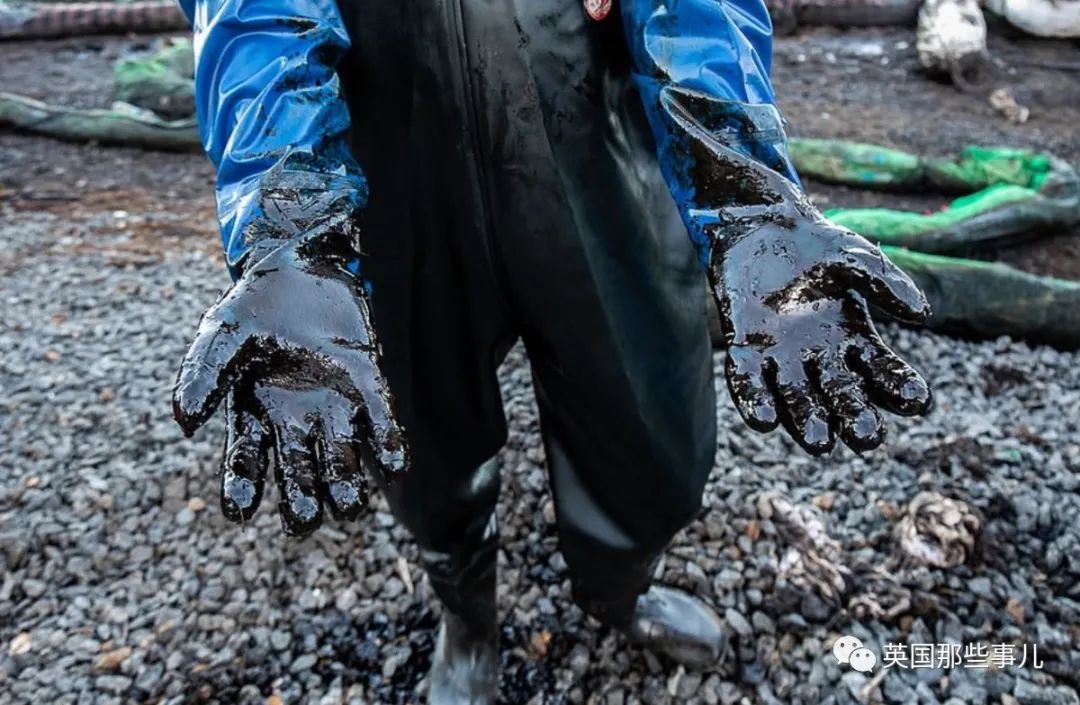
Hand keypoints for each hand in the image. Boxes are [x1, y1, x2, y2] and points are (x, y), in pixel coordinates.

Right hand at [172, 232, 407, 535]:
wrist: (302, 266)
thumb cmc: (257, 305)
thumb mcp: (222, 334)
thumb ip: (202, 375)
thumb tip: (185, 426)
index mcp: (254, 415)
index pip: (245, 464)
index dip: (241, 489)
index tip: (240, 512)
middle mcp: (294, 422)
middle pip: (299, 475)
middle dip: (302, 501)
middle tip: (304, 518)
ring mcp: (334, 407)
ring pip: (342, 462)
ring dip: (347, 486)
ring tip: (349, 504)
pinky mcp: (368, 387)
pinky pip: (381, 424)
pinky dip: (388, 446)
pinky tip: (392, 465)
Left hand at [710, 193, 932, 454]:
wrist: (761, 228)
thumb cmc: (815, 245)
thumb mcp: (854, 258)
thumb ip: (885, 281)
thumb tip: (923, 313)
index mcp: (856, 340)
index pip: (883, 372)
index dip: (900, 387)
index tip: (918, 401)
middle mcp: (821, 359)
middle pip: (842, 396)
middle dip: (855, 417)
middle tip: (867, 437)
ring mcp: (781, 358)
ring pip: (796, 399)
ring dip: (807, 421)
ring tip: (819, 442)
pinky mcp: (745, 349)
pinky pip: (748, 381)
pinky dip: (755, 400)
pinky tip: (764, 421)